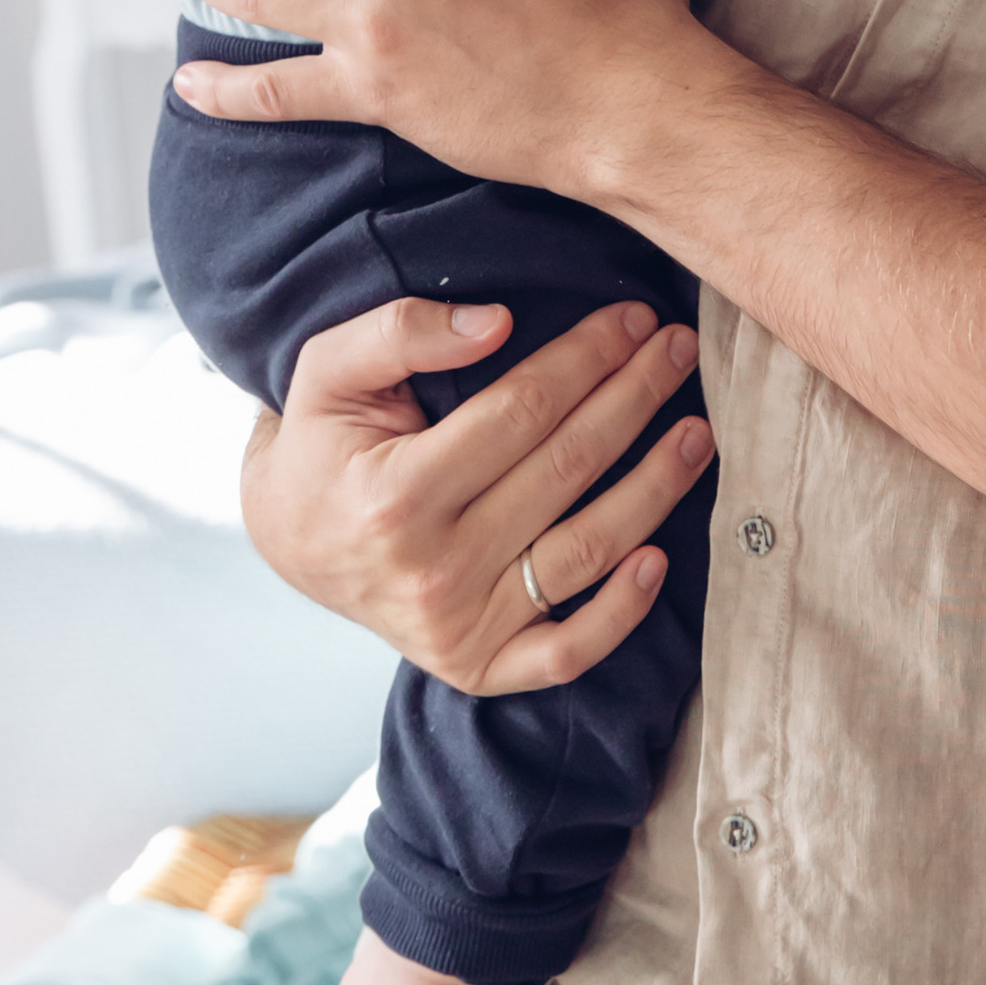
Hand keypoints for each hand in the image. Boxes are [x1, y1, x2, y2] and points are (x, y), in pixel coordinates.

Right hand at [240, 290, 712, 693]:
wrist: (289, 541)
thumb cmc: (319, 444)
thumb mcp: (328, 370)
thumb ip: (401, 331)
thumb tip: (497, 322)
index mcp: (395, 494)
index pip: (521, 412)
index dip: (586, 358)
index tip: (631, 318)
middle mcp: (431, 571)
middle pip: (565, 470)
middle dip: (633, 399)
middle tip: (676, 349)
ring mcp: (458, 628)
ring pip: (584, 553)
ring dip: (655, 488)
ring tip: (697, 432)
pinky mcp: (478, 667)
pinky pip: (567, 653)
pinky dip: (621, 612)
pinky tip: (660, 557)